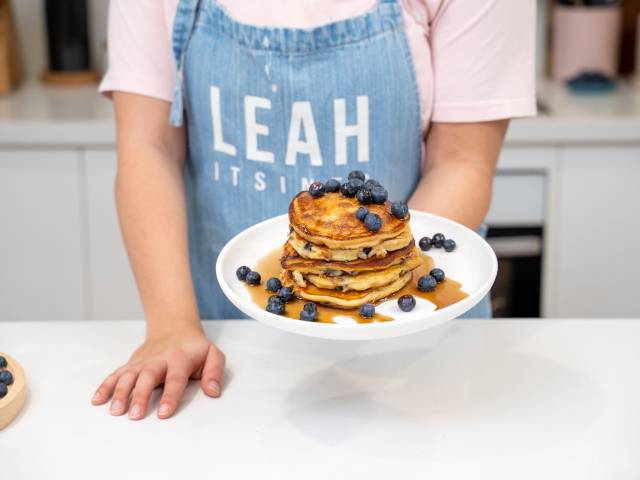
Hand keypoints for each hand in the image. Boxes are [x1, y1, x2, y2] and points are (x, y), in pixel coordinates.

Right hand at [91, 325, 224, 419]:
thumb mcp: (212, 355)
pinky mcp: (131, 364)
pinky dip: (105, 386)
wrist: (174, 328)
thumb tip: (213, 392)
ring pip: (128, 376)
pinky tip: (97, 400)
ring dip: (120, 393)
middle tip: (135, 416)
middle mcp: (158, 360)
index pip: (175, 379)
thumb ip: (214, 372)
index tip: (163, 413)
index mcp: (180, 359)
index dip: (169, 396)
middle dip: (140, 396)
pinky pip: (116, 374)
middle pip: (147, 377)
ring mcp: (142, 362)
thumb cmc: (194, 348)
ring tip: (115, 411)